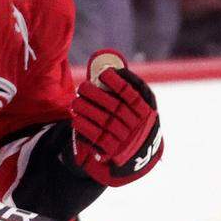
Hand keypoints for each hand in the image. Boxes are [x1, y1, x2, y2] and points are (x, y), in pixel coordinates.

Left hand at [69, 51, 162, 185]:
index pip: (131, 94)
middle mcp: (137, 125)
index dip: (117, 82)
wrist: (139, 154)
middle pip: (112, 106)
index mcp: (145, 111)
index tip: (104, 73)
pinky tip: (76, 118)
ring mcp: (125, 138)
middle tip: (82, 86)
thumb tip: (110, 67)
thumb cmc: (135, 120)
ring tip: (75, 101)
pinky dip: (83, 126)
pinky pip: (95, 137)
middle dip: (94, 93)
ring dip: (84, 108)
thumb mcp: (141, 106)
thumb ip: (129, 89)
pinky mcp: (113, 150)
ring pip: (101, 120)